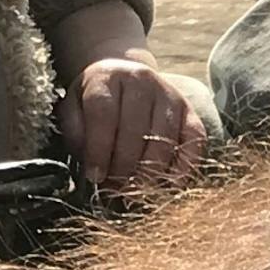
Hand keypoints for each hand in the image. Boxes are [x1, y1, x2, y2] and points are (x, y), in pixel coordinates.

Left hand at [61, 54, 205, 192]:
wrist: (125, 77)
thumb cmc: (94, 103)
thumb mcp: (74, 110)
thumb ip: (77, 135)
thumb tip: (92, 170)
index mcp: (107, 77)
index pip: (103, 112)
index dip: (99, 148)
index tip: (95, 176)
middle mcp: (141, 80)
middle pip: (135, 128)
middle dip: (123, 166)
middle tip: (115, 190)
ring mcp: (169, 94)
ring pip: (163, 138)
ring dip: (150, 172)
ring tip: (136, 193)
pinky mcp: (189, 110)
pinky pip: (195, 140)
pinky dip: (185, 167)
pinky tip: (170, 186)